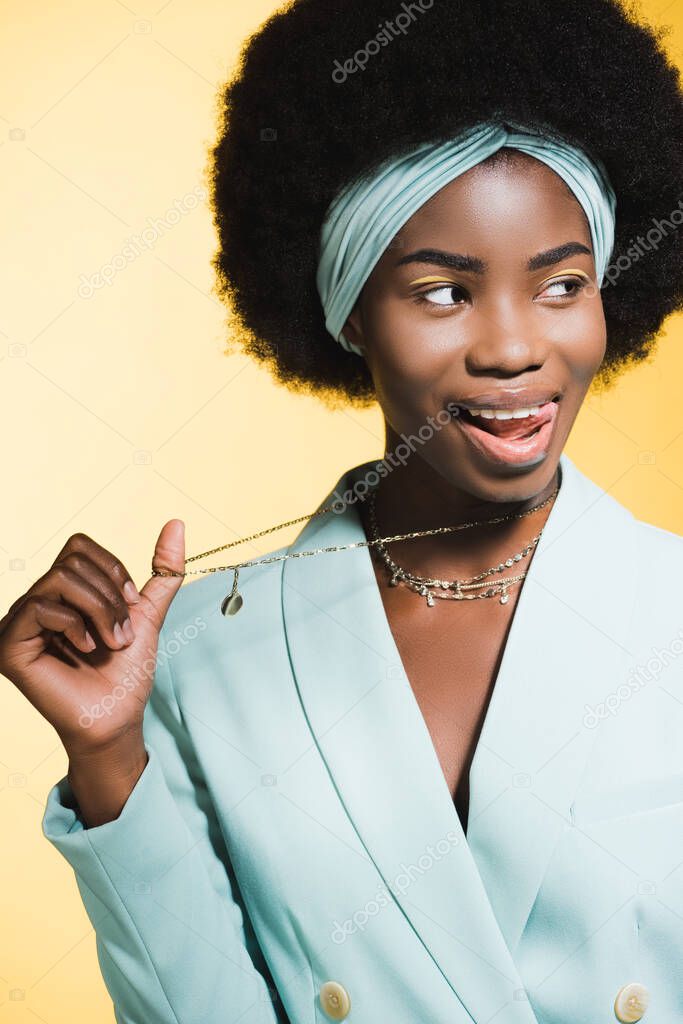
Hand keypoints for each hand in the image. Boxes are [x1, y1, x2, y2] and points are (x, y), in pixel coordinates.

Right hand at [0, 520, 184, 758]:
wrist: (117, 717)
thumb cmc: (126, 672)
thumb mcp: (147, 612)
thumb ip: (163, 571)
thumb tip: (177, 523)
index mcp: (61, 592)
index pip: (79, 546)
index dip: (112, 569)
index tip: (130, 604)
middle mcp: (35, 601)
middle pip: (72, 559)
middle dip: (109, 595)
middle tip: (121, 633)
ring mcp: (18, 622)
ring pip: (59, 579)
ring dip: (99, 611)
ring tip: (109, 642)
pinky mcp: (8, 644)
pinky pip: (39, 607)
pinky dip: (74, 625)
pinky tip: (85, 650)